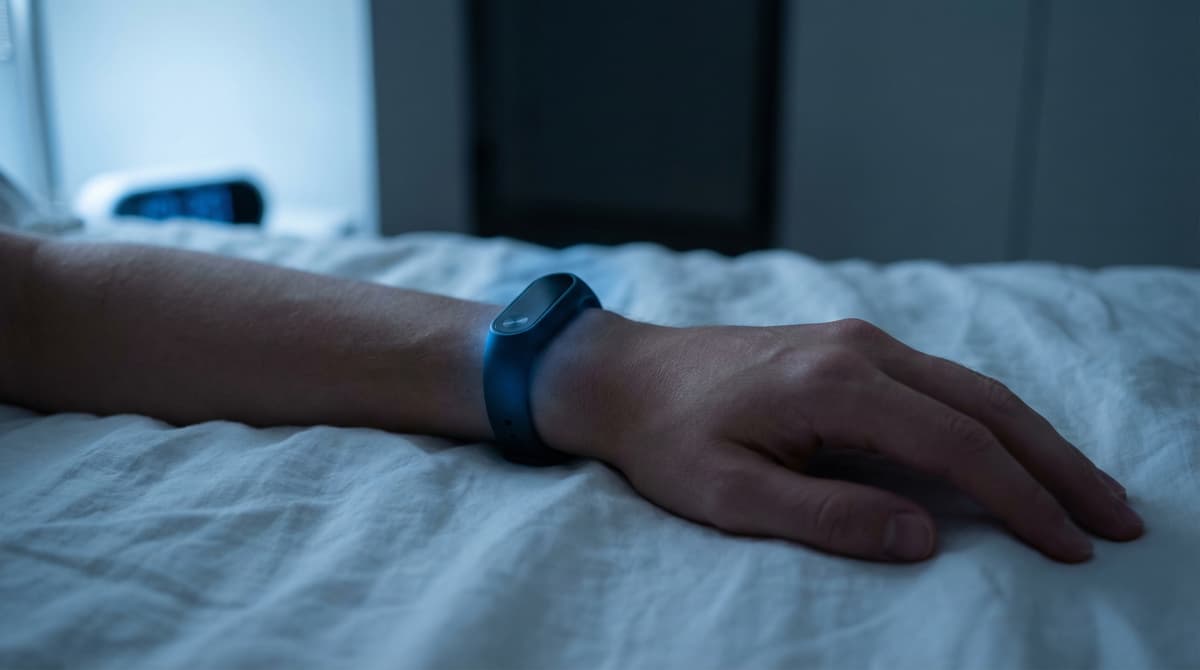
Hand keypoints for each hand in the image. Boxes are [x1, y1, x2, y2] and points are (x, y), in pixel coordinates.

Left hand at [533, 311, 1143, 562]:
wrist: (622, 374)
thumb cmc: (666, 437)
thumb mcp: (730, 493)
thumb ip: (827, 515)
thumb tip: (925, 536)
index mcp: (836, 385)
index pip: (957, 446)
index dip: (1021, 499)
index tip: (1070, 546)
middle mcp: (861, 350)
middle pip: (986, 406)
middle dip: (1057, 465)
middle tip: (1116, 519)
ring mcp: (858, 342)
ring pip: (972, 388)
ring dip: (1033, 439)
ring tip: (1084, 490)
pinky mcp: (849, 349)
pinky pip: (942, 382)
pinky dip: (991, 419)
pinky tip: (1012, 449)